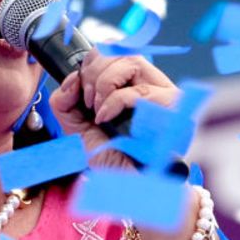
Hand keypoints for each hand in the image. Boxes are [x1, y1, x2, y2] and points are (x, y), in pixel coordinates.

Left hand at [48, 50, 179, 169]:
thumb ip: (66, 101)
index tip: (80, 90)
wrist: (130, 188)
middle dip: (93, 72)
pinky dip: (115, 102)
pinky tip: (107, 119)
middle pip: (121, 50)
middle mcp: (151, 85)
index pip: (113, 50)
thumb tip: (71, 77)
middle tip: (88, 103)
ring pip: (131, 62)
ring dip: (104, 84)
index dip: (91, 62)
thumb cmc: (110, 161)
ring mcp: (164, 94)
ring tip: (99, 111)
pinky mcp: (173, 107)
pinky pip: (138, 90)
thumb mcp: (76, 129)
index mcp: (131, 85)